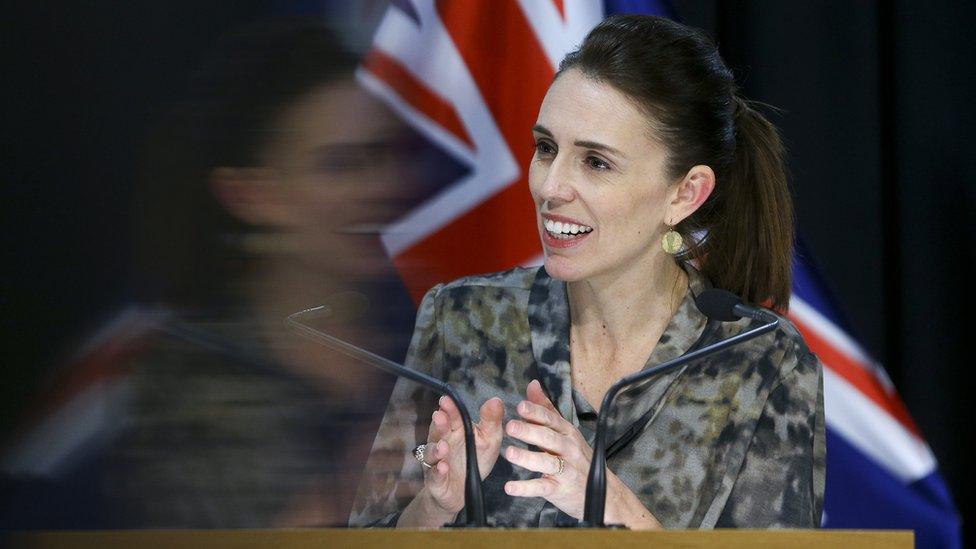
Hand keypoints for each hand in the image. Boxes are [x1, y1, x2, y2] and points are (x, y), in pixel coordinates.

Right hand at [419, 395, 503, 515]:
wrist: (466, 492)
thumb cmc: (476, 460)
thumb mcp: (489, 439)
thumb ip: (492, 420)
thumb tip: (495, 400)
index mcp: (455, 430)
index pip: (451, 417)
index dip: (449, 409)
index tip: (446, 400)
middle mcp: (442, 442)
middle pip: (438, 431)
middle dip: (439, 424)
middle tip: (440, 416)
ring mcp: (436, 461)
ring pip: (431, 452)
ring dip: (436, 449)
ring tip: (443, 446)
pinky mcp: (435, 480)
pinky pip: (434, 475)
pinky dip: (437, 471)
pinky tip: (443, 467)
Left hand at [503, 380, 660, 528]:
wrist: (604, 493)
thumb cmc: (578, 459)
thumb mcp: (565, 432)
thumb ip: (546, 409)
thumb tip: (532, 384)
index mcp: (567, 432)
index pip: (551, 419)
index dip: (536, 413)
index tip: (520, 406)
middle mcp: (568, 449)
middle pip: (549, 438)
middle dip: (530, 431)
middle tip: (510, 426)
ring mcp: (566, 470)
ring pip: (547, 462)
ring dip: (528, 458)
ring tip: (509, 453)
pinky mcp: (561, 490)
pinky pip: (543, 488)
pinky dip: (526, 488)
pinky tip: (510, 487)